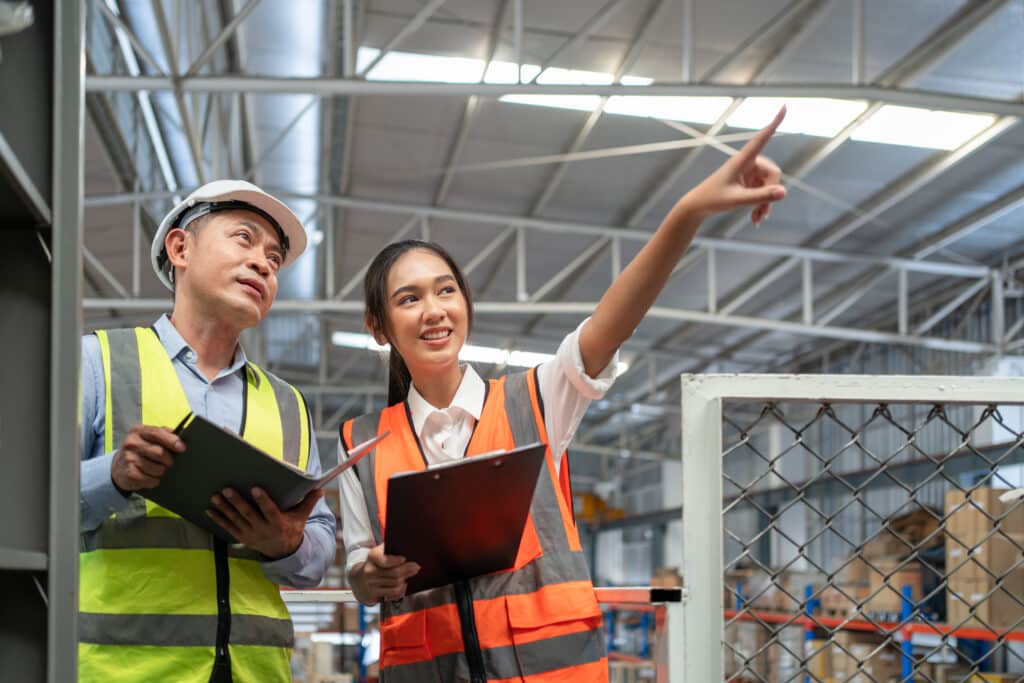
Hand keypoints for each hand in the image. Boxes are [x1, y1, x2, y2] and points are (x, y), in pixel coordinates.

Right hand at [111, 425, 184, 491]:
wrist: (118, 467)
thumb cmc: (140, 450)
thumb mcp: (148, 438)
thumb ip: (163, 434)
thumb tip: (180, 438)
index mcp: (138, 431)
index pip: (157, 433)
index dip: (172, 440)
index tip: (182, 448)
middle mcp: (131, 443)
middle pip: (159, 452)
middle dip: (169, 460)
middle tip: (170, 463)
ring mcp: (128, 458)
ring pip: (157, 468)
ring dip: (162, 471)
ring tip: (159, 470)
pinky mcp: (129, 473)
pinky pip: (151, 479)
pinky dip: (155, 480)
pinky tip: (152, 477)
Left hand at [207, 487, 322, 558]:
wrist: (283, 553)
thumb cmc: (292, 529)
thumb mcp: (301, 518)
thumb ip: (309, 502)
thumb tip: (320, 489)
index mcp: (278, 523)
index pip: (269, 511)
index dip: (263, 500)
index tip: (255, 489)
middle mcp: (263, 530)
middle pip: (248, 515)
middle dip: (237, 502)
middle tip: (227, 489)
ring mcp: (251, 534)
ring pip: (236, 520)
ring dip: (224, 509)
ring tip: (215, 497)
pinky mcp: (242, 537)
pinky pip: (228, 528)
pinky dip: (218, 519)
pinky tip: (210, 510)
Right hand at [348, 544, 420, 604]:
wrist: (360, 578)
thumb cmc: (376, 563)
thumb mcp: (380, 552)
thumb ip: (391, 549)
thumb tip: (408, 548)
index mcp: (372, 556)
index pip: (385, 560)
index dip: (395, 560)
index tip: (404, 559)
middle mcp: (370, 570)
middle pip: (395, 573)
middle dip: (408, 570)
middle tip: (416, 567)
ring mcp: (371, 583)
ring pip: (396, 583)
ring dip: (406, 578)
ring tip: (411, 573)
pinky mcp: (374, 594)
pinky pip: (393, 593)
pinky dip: (402, 588)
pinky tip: (404, 584)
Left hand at [679, 106, 786, 224]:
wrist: (697, 207)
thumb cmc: (713, 200)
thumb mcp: (737, 201)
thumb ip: (760, 197)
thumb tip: (784, 192)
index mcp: (742, 160)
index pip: (762, 138)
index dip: (774, 123)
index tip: (785, 106)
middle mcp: (747, 162)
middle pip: (773, 173)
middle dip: (771, 193)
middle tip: (763, 214)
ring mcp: (748, 172)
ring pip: (770, 185)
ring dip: (766, 202)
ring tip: (757, 219)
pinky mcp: (748, 182)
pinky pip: (764, 191)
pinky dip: (761, 204)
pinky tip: (756, 219)